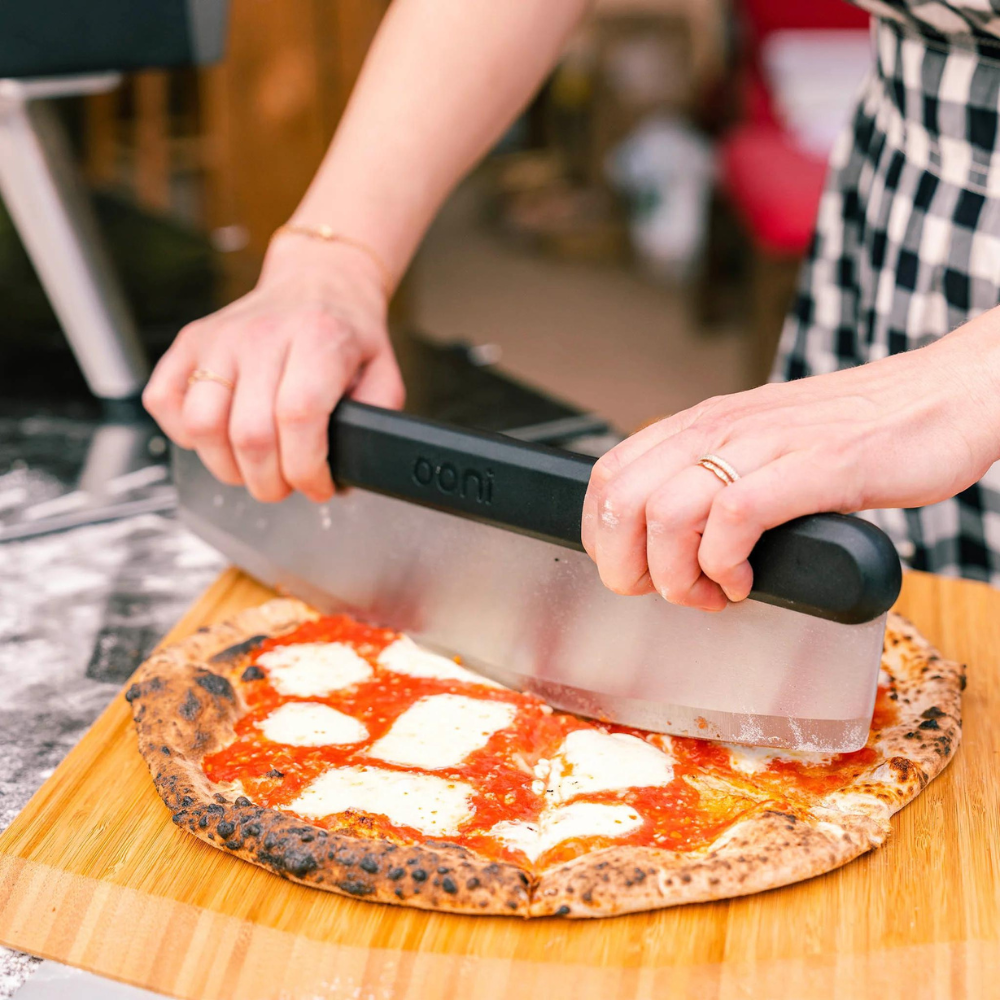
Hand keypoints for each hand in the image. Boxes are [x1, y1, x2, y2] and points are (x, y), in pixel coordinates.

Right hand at [143, 234, 402, 502]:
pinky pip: (164, 401)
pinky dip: (185, 435)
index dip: (306, 468)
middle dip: (270, 481)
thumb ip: (377, 419)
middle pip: (250, 435)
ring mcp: (219, 337)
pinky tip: (220, 438)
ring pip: (202, 425)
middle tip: (287, 484)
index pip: (298, 417)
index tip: (318, 484)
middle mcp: (263, 335)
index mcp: (318, 338)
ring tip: (255, 468)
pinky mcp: (189, 341)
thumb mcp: (384, 373)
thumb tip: (353, 467)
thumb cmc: (347, 333)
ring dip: (228, 467)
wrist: (318, 281)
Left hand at [581, 319, 999, 609]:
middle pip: (623, 501)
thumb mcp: (761, 449)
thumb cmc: (853, 433)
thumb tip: (668, 540)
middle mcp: (722, 427)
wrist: (943, 399)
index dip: (602, 537)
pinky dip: (726, 565)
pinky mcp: (815, 467)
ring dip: (679, 576)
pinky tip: (747, 580)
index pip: (608, 477)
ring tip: (714, 592)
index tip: (633, 572)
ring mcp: (766, 444)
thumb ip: (713, 480)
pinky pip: (735, 518)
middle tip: (666, 592)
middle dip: (629, 567)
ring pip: (668, 514)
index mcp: (702, 424)